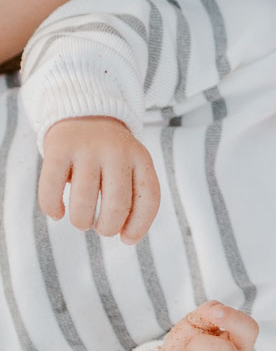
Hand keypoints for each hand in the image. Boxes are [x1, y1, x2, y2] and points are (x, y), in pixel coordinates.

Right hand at [39, 116, 160, 242]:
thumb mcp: (133, 166)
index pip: (148, 198)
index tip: (127, 238)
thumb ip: (134, 196)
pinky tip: (57, 213)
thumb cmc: (112, 152)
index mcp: (141, 158)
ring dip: (81, 221)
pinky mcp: (59, 149)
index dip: (139, 225)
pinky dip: (52, 208)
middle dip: (108, 227)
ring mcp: (87, 149)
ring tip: (82, 221)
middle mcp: (117, 152)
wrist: (87, 112)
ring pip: (83, 202)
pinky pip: (51, 189)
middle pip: (117, 205)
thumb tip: (127, 236)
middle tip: (101, 228)